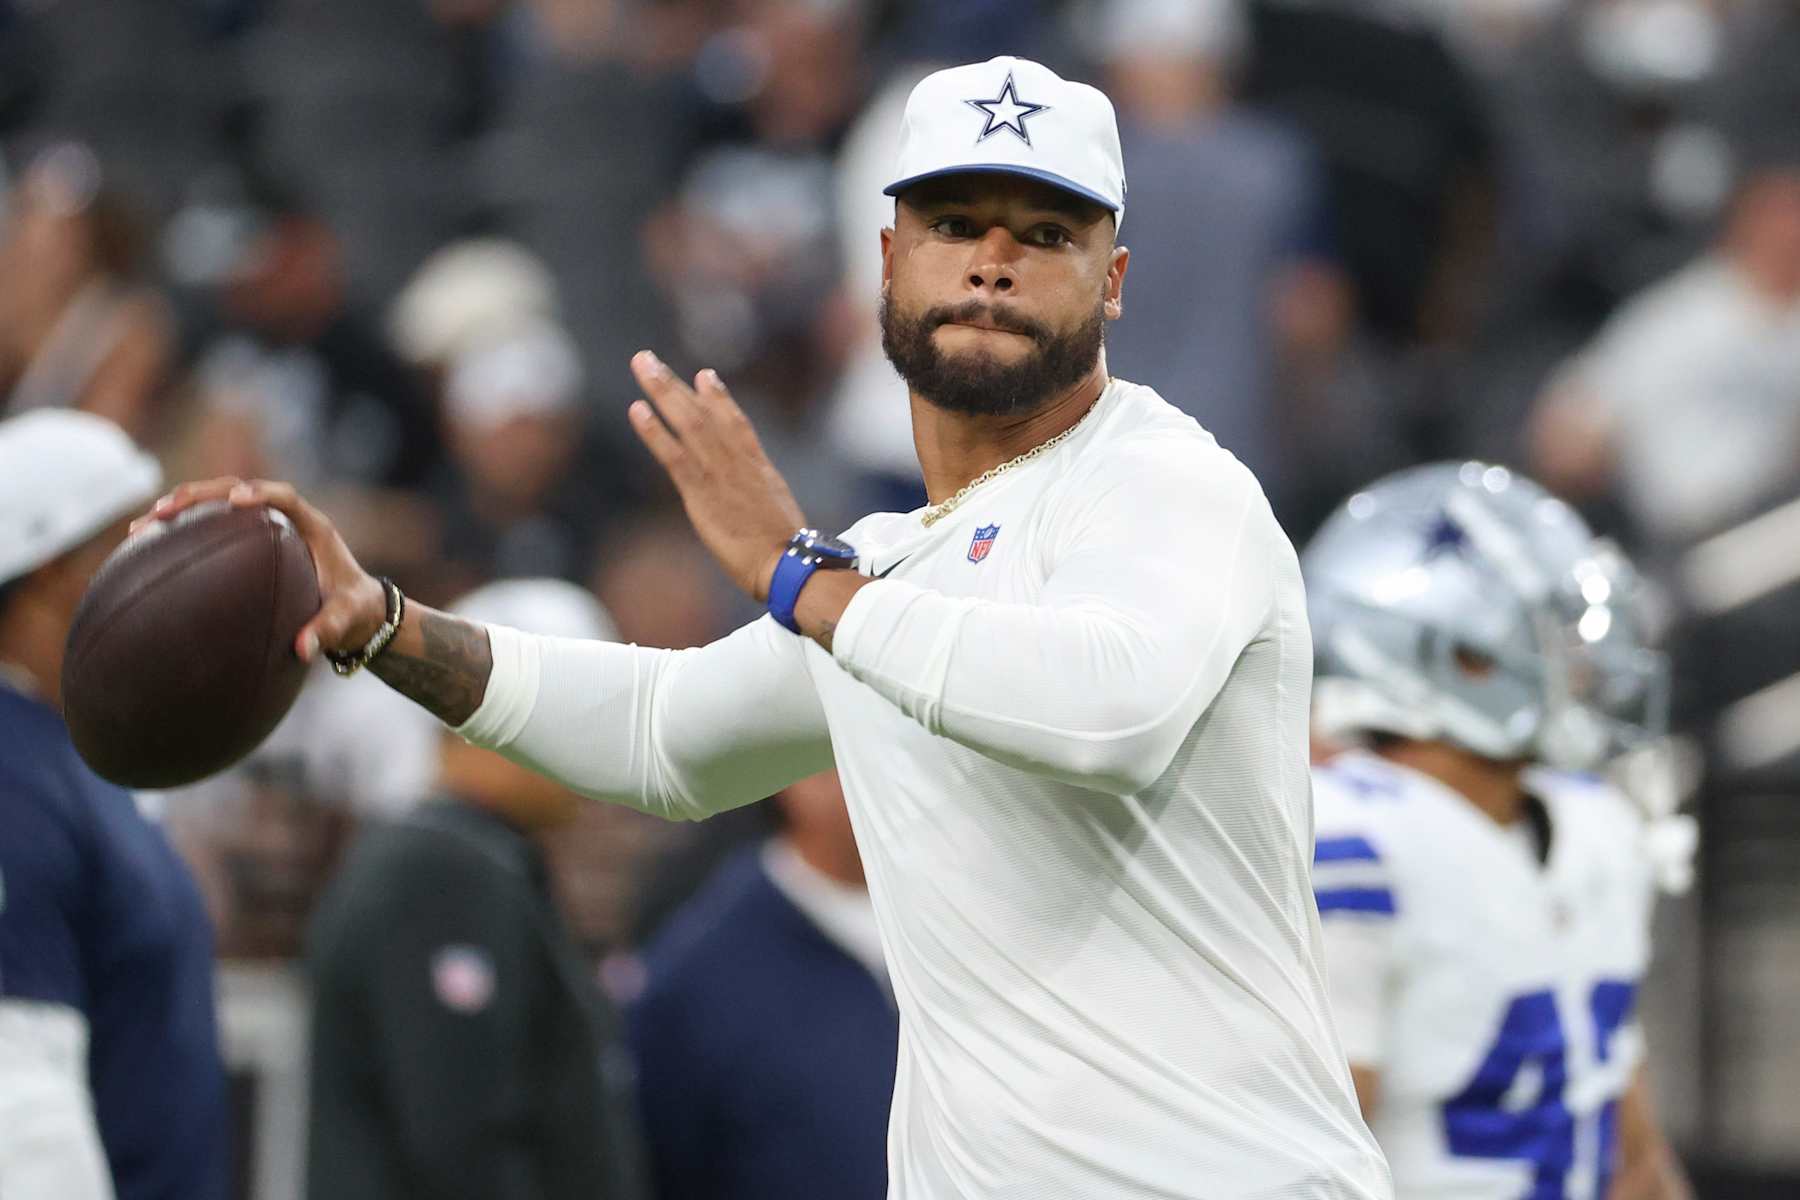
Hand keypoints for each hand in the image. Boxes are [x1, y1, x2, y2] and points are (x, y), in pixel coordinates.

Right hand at [130, 477, 386, 663]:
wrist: (358, 611)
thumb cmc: (354, 611)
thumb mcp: (346, 621)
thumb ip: (328, 631)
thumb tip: (303, 651)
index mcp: (312, 528)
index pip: (285, 497)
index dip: (261, 493)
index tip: (236, 500)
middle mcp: (285, 520)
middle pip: (236, 490)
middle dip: (199, 496)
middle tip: (162, 512)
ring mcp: (262, 527)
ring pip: (216, 506)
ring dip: (180, 510)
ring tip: (141, 527)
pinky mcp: (247, 542)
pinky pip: (211, 529)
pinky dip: (181, 534)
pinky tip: (146, 549)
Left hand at [628, 351, 806, 600]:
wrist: (787, 563)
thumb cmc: (786, 550)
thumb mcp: (778, 513)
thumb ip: (761, 495)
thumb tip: (758, 496)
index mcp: (758, 468)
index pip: (736, 423)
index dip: (720, 398)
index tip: (704, 375)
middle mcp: (737, 462)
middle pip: (704, 413)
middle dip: (674, 384)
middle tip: (648, 358)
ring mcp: (720, 474)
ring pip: (689, 422)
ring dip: (663, 391)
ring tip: (641, 364)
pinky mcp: (702, 493)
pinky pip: (675, 455)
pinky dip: (655, 431)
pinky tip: (637, 409)